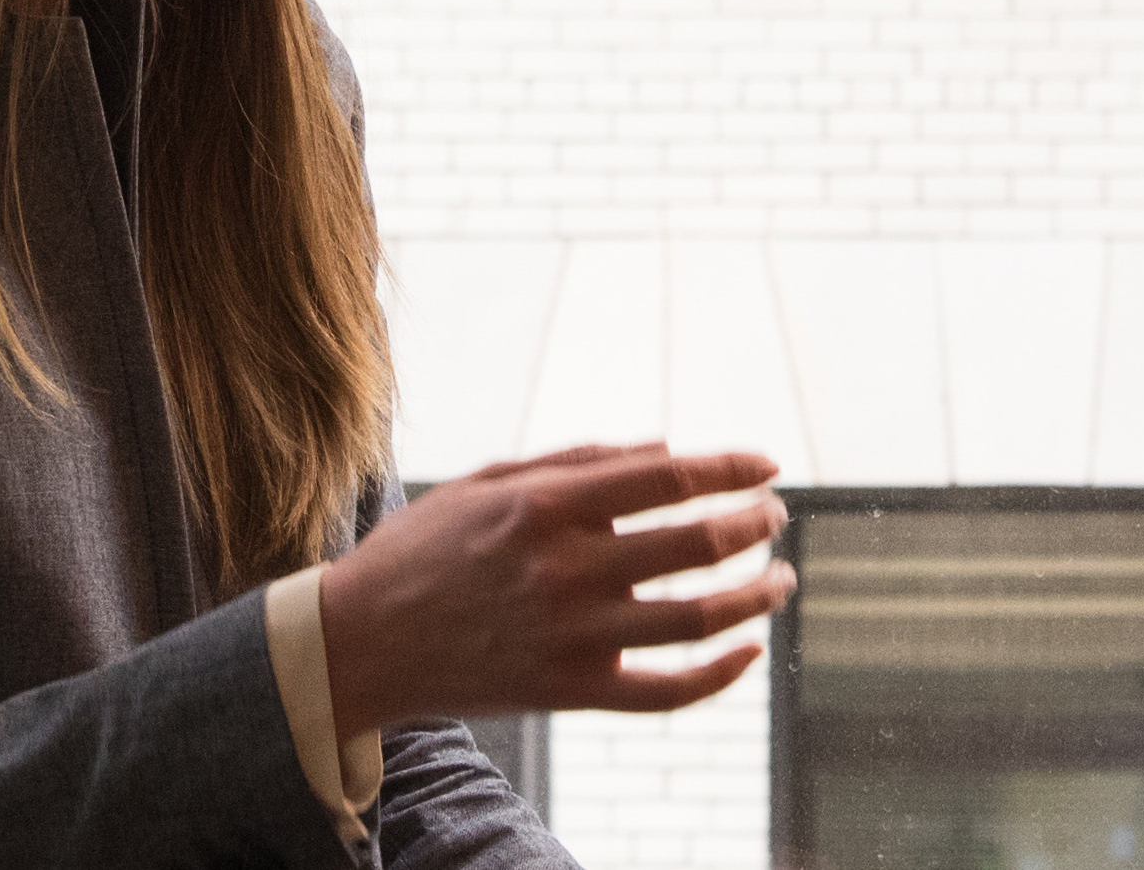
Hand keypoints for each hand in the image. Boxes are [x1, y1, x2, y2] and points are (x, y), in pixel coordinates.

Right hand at [315, 443, 796, 724]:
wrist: (363, 643)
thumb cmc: (424, 550)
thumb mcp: (488, 483)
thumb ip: (578, 462)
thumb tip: (668, 451)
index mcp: (546, 506)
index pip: (669, 477)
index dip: (731, 469)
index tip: (767, 467)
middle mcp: (566, 570)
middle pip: (698, 543)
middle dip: (754, 524)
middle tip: (772, 518)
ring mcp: (572, 636)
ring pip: (699, 618)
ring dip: (757, 595)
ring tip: (780, 580)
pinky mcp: (571, 691)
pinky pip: (668, 692)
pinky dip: (721, 674)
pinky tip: (749, 650)